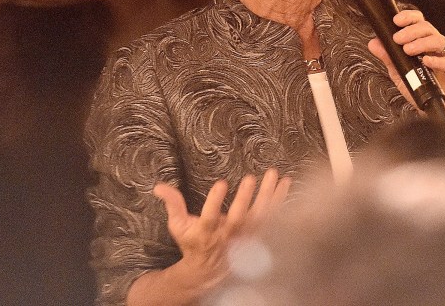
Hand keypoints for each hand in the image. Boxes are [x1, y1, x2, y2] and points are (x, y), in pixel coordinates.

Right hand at [152, 169, 290, 289]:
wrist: (210, 269)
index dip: (215, 201)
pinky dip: (280, 201)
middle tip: (250, 178)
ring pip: (260, 216)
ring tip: (275, 175)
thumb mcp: (179, 226)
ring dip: (269, 195)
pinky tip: (286, 184)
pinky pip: (273, 217)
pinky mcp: (259, 234)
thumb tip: (159, 186)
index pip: (210, 217)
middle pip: (239, 218)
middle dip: (245, 199)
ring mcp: (246, 237)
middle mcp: (228, 236)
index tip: (220, 183)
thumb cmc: (195, 243)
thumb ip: (173, 204)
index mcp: (207, 233)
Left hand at [367, 9, 444, 119]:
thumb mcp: (400, 73)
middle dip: (411, 31)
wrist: (438, 109)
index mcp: (425, 41)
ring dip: (421, 43)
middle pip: (427, 28)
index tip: (396, 20)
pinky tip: (426, 61)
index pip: (419, 22)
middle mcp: (439, 45)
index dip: (409, 17)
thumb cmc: (421, 88)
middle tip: (398, 39)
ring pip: (438, 41)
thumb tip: (373, 43)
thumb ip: (389, 57)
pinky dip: (438, 61)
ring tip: (408, 50)